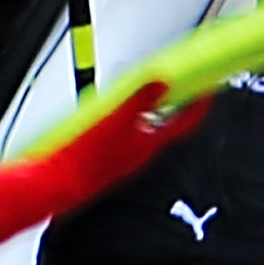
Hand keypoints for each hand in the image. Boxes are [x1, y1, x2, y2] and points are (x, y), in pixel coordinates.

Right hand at [1, 78, 207, 221]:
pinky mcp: (106, 157)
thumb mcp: (114, 120)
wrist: (54, 185)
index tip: (209, 88)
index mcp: (149, 144)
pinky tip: (110, 109)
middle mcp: (140, 152)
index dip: (200, 104)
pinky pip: (124, 132)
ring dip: (144, 105)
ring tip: (136, 86)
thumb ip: (139, 99)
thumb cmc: (83, 160)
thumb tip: (162, 82)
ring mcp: (124, 155)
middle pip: (165, 122)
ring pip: (143, 126)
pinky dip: (124, 115)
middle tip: (172, 80)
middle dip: (169, 98)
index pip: (186, 123)